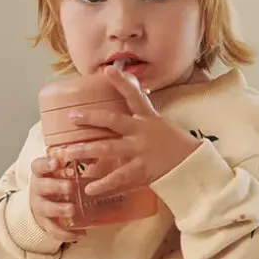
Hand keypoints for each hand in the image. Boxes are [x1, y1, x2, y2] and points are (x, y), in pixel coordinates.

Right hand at [29, 156, 86, 241]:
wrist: (41, 204)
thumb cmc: (56, 183)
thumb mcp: (61, 172)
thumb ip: (75, 163)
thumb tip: (96, 155)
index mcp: (41, 174)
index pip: (38, 166)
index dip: (46, 164)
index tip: (57, 163)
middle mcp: (37, 190)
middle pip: (42, 187)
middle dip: (56, 187)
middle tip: (70, 187)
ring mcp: (40, 207)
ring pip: (46, 209)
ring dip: (59, 209)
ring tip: (72, 210)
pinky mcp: (45, 223)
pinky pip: (54, 230)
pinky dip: (66, 234)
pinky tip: (81, 234)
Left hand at [65, 66, 200, 197]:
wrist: (191, 165)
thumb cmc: (170, 143)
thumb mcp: (157, 123)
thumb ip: (138, 114)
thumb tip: (123, 94)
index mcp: (147, 117)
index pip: (134, 95)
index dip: (121, 82)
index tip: (108, 70)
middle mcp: (142, 131)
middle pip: (113, 121)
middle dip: (91, 118)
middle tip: (71, 116)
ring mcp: (141, 151)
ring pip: (109, 148)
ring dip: (86, 150)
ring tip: (67, 153)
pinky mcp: (141, 170)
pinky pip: (119, 178)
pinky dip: (103, 184)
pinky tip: (89, 188)